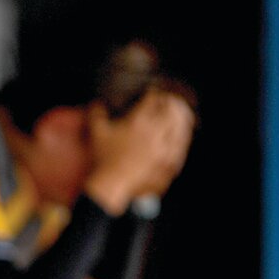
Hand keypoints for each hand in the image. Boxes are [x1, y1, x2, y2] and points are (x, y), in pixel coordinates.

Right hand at [86, 89, 195, 210]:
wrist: (112, 185)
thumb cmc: (103, 159)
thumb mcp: (97, 134)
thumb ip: (96, 115)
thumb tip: (96, 104)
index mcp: (139, 122)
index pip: (152, 100)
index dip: (153, 94)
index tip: (151, 93)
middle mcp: (155, 133)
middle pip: (172, 110)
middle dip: (171, 103)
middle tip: (168, 100)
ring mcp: (165, 149)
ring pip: (181, 127)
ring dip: (181, 118)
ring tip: (178, 116)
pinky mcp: (169, 163)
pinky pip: (181, 146)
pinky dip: (182, 138)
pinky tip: (179, 137)